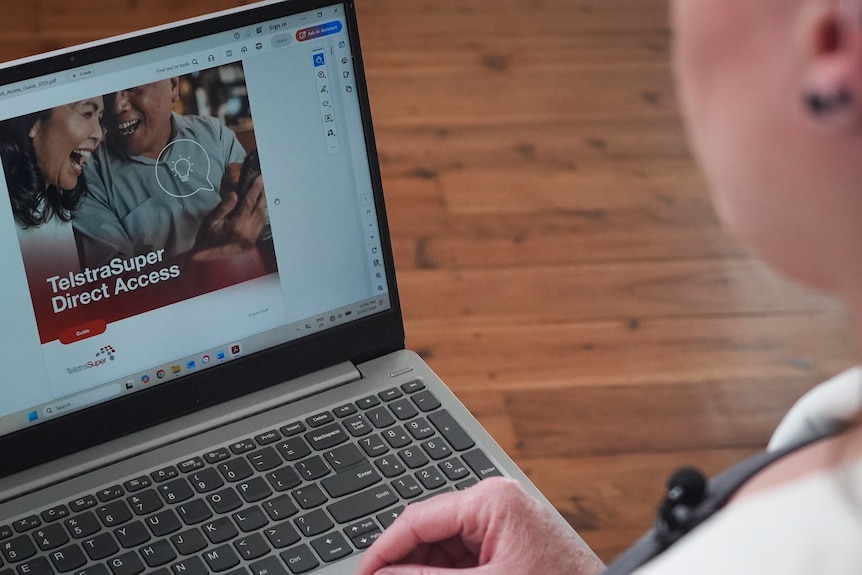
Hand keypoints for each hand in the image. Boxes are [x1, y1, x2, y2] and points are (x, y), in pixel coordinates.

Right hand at [191, 163, 266, 261]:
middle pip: (259, 209)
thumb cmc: (207, 239)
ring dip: (263, 203)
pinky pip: (261, 224)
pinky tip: (259, 207)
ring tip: (262, 191)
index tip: (259, 179)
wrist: (208, 259)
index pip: (249, 203)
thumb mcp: (211, 221)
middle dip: (262, 194)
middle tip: (263, 182)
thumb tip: (235, 194)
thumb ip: (225, 207)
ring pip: (262, 216)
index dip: (254, 189)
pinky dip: (261, 213)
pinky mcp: (253, 241)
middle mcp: (248, 232)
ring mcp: (252, 237)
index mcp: (237, 226)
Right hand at [356, 477, 604, 574]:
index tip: (364, 573)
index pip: (418, 517)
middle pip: (428, 533)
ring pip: (442, 549)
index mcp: (491, 499)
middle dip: (405, 565)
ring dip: (425, 572)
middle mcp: (495, 504)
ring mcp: (502, 524)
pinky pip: (462, 558)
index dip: (384, 550)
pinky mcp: (508, 545)